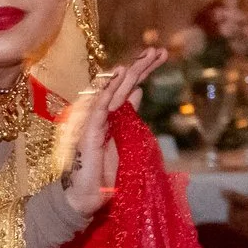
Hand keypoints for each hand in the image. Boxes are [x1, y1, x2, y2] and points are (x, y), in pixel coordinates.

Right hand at [60, 47, 164, 217]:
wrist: (87, 197)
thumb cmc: (106, 174)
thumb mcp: (126, 139)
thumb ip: (130, 115)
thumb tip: (139, 92)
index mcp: (111, 116)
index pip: (128, 89)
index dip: (142, 71)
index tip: (160, 55)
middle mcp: (100, 115)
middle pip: (121, 86)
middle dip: (140, 67)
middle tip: (159, 50)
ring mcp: (92, 123)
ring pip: (110, 93)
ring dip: (126, 76)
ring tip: (143, 59)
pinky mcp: (87, 134)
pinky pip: (98, 110)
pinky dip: (107, 93)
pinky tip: (118, 78)